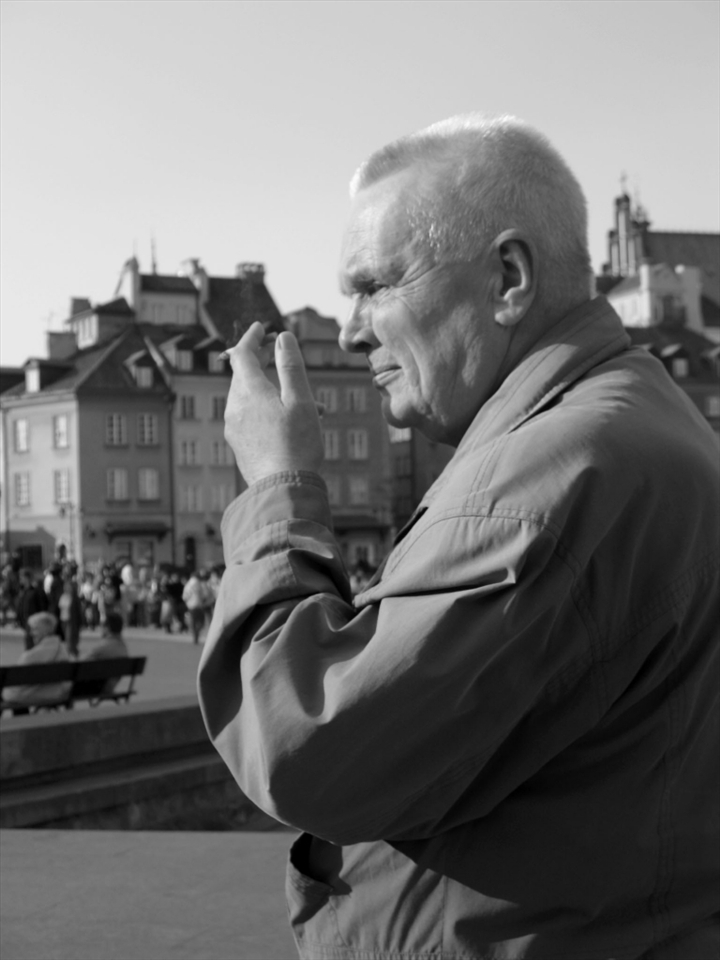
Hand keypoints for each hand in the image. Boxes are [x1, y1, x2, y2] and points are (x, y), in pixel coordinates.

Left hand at [224, 322, 323, 486]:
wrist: (282, 489)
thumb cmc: (297, 444)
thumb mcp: (301, 401)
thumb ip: (291, 366)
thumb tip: (283, 337)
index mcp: (249, 391)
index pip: (241, 354)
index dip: (251, 337)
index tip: (261, 328)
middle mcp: (235, 406)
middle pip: (243, 375)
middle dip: (262, 362)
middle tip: (281, 356)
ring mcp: (234, 427)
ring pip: (249, 397)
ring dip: (271, 391)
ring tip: (306, 405)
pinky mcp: (238, 444)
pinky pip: (250, 417)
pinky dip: (267, 409)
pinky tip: (292, 424)